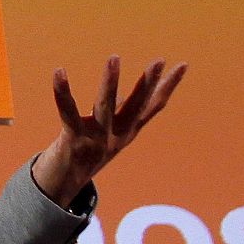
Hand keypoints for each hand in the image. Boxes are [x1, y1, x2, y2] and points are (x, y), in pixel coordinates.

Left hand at [32, 56, 186, 206]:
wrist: (64, 185)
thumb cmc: (86, 152)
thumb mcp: (108, 134)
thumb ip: (118, 114)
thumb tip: (124, 95)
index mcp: (127, 132)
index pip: (153, 106)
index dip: (168, 86)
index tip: (183, 65)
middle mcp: (116, 136)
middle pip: (136, 106)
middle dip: (148, 82)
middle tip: (160, 60)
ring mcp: (96, 139)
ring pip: (105, 106)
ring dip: (110, 81)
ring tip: (114, 58)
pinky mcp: (73, 140)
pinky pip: (68, 113)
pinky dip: (62, 92)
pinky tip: (59, 72)